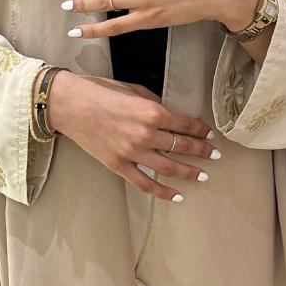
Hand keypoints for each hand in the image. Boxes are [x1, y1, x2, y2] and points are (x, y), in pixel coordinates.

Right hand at [43, 69, 219, 201]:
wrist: (69, 105)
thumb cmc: (99, 92)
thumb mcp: (133, 90)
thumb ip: (154, 104)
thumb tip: (170, 116)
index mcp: (152, 112)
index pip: (185, 124)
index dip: (201, 130)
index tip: (210, 134)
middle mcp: (146, 134)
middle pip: (183, 146)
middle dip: (202, 151)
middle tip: (215, 155)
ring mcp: (132, 153)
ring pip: (170, 168)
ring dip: (190, 172)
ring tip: (203, 175)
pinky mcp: (119, 165)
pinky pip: (145, 183)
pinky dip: (163, 192)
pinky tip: (177, 196)